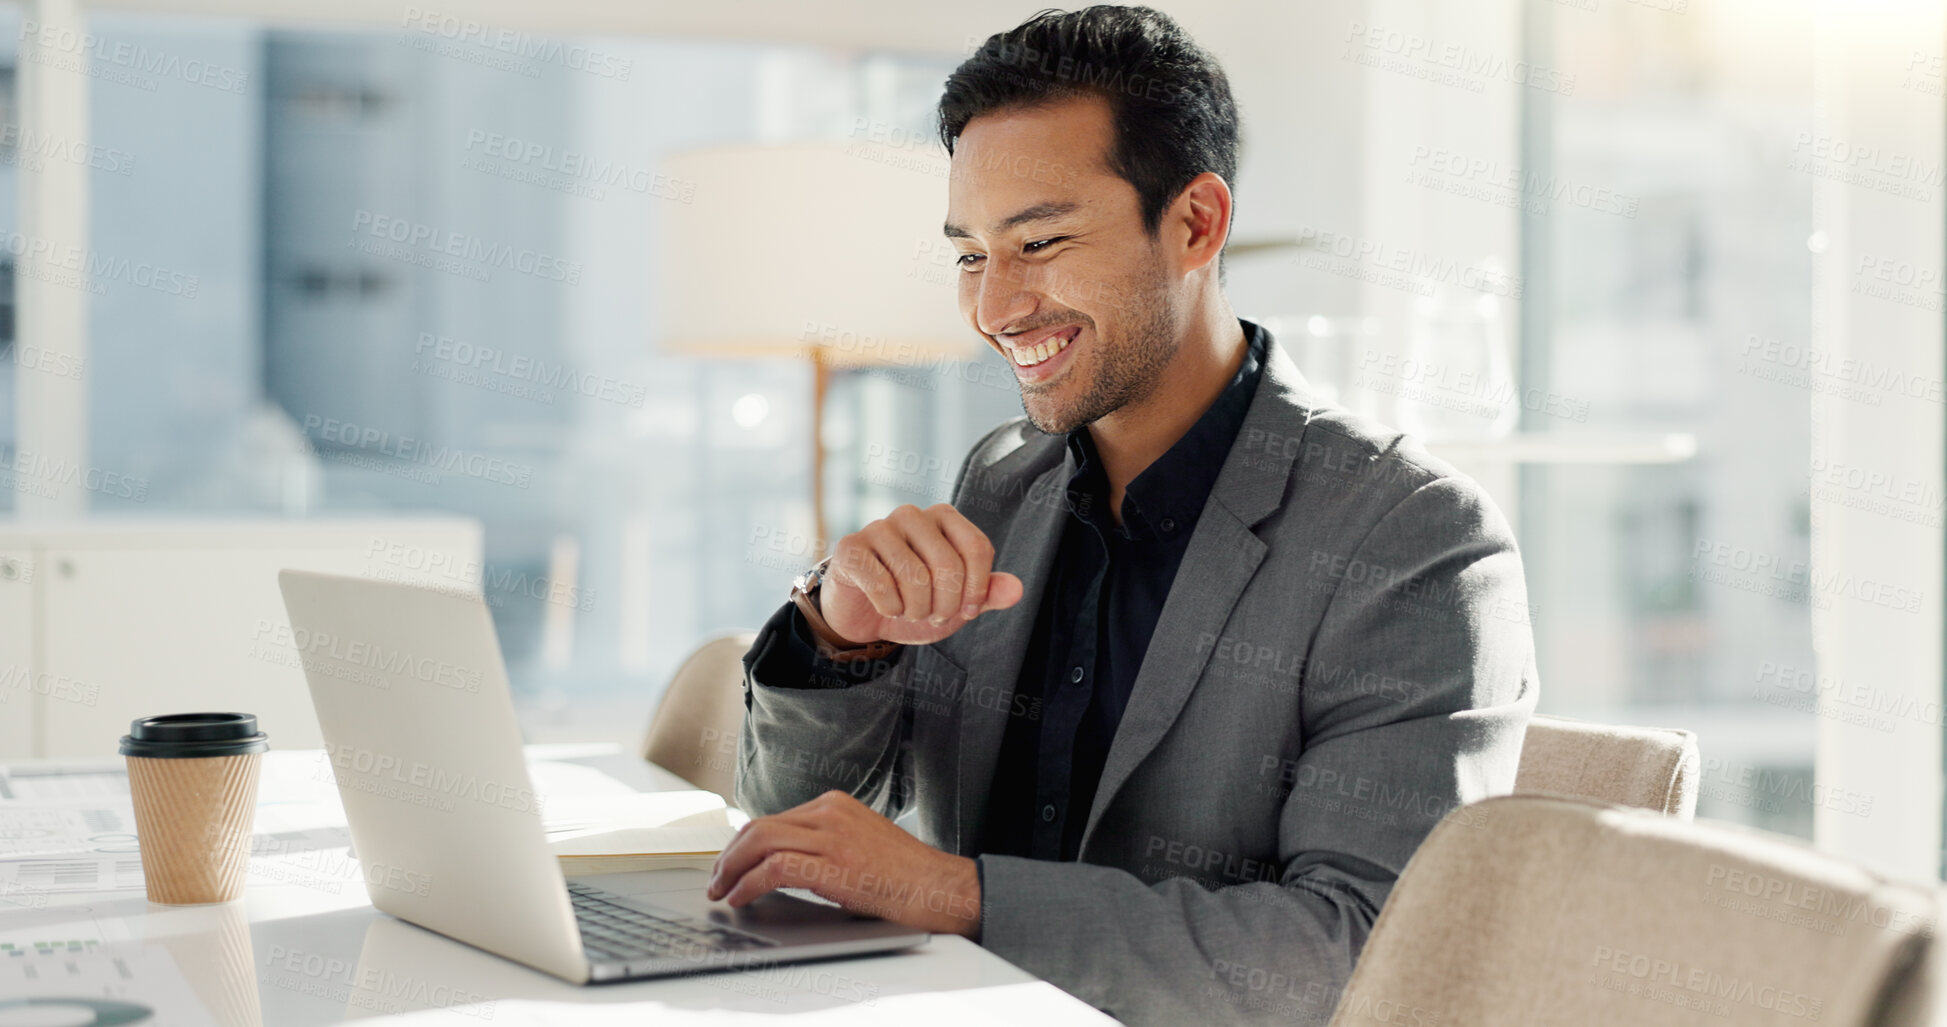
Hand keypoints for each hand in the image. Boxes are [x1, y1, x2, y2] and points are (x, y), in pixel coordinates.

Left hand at [705, 790, 980, 937]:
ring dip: (731, 870)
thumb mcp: (859, 843)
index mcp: (835, 805)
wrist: (938, 888)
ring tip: (722, 891)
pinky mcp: (833, 864)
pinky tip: (741, 897)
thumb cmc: (904, 875)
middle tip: (716, 880)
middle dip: (728, 855)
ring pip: (760, 841)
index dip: (742, 844)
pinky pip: (775, 868)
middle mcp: (830, 813)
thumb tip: (781, 863)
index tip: (730, 864)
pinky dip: (748, 883)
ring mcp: (832, 836)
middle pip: (758, 826)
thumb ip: (823, 844)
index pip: (772, 818)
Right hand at [820, 503, 1023, 645]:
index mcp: (943, 518)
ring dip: (917, 610)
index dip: (977, 588)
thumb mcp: (957, 604)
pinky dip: (890, 609)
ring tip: (911, 612)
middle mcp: (912, 515)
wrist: (865, 616)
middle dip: (946, 605)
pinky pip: (882, 585)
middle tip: (936, 617)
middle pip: (948, 564)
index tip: (968, 611)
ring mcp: (878, 527)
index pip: (976, 547)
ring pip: (915, 577)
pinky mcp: (850, 547)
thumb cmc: (915, 601)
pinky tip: (887, 609)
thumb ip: (987, 594)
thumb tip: (1017, 589)